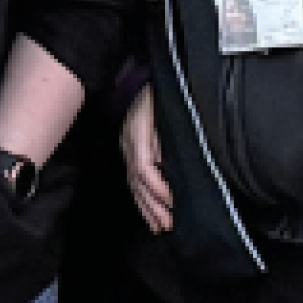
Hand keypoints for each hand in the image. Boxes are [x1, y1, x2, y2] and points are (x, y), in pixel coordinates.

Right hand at [120, 88, 174, 233]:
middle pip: (137, 181)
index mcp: (138, 131)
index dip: (160, 189)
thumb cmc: (168, 93)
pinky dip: (141, 199)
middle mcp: (129, 141)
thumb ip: (169, 139)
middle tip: (170, 226)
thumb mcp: (170, 111)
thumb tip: (171, 167)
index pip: (145, 168)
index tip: (176, 204)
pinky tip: (150, 214)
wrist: (157, 74)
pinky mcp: (130, 149)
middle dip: (153, 207)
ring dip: (147, 208)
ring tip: (160, 227)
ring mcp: (127, 146)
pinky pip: (133, 179)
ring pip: (133, 184)